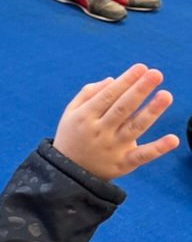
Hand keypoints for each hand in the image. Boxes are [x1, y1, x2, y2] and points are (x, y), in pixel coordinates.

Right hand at [53, 64, 178, 180]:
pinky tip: (173, 139)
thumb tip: (113, 80)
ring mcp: (112, 148)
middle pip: (123, 108)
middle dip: (139, 90)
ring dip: (151, 111)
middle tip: (156, 74)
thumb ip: (88, 94)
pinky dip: (157, 149)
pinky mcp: (123, 164)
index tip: (141, 68)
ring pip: (134, 128)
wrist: (67, 173)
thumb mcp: (71, 113)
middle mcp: (99, 131)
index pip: (108, 95)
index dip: (125, 81)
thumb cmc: (72, 135)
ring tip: (166, 95)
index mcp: (85, 116)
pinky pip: (142, 156)